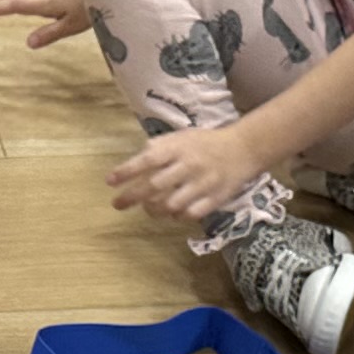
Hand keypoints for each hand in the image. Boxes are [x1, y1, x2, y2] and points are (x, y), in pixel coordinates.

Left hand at [108, 120, 276, 224]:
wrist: (243, 149)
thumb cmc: (206, 143)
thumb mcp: (181, 137)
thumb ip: (159, 146)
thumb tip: (138, 157)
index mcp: (178, 148)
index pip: (147, 160)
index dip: (127, 171)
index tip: (110, 181)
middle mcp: (188, 166)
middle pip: (154, 186)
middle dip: (132, 196)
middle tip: (117, 204)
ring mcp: (202, 184)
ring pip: (170, 205)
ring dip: (153, 210)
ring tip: (147, 208)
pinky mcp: (214, 199)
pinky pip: (189, 214)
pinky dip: (176, 217)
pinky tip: (171, 213)